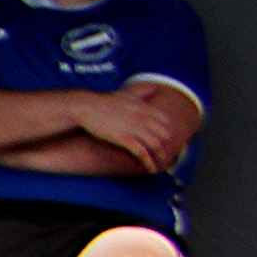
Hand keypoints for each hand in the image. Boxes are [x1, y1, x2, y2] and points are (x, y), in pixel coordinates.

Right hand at [75, 84, 190, 172]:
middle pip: (163, 134)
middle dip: (167, 145)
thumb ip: (142, 92)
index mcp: (145, 108)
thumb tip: (154, 87)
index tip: (168, 140)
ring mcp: (134, 129)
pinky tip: (150, 169)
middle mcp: (143, 118)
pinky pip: (141, 153)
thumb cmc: (105, 101)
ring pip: (155, 145)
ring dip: (160, 156)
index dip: (167, 131)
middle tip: (169, 154)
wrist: (87, 107)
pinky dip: (148, 162)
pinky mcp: (123, 139)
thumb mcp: (128, 93)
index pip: (165, 121)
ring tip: (162, 165)